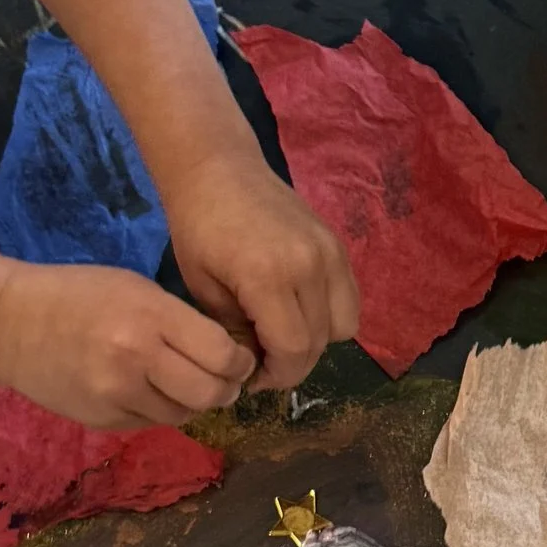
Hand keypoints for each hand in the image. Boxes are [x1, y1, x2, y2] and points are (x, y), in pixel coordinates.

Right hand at [0, 262, 255, 429]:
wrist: (9, 323)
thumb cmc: (78, 295)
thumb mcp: (135, 289)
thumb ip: (180, 321)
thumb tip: (228, 356)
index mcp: (151, 317)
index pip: (223, 354)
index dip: (240, 361)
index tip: (238, 358)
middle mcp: (137, 358)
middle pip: (211, 393)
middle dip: (225, 389)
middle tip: (220, 379)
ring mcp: (117, 394)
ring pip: (184, 414)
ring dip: (191, 402)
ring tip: (177, 381)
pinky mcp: (103, 420)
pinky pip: (151, 423)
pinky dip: (157, 409)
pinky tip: (142, 389)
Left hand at [162, 153, 358, 391]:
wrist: (219, 169)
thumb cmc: (197, 226)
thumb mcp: (202, 287)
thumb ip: (235, 331)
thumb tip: (257, 362)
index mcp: (268, 277)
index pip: (293, 350)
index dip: (277, 375)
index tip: (254, 378)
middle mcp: (310, 266)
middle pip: (319, 342)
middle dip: (293, 363)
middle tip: (265, 361)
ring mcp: (330, 254)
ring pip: (344, 326)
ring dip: (316, 340)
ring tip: (283, 333)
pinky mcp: (338, 246)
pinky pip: (349, 299)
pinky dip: (329, 315)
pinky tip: (298, 310)